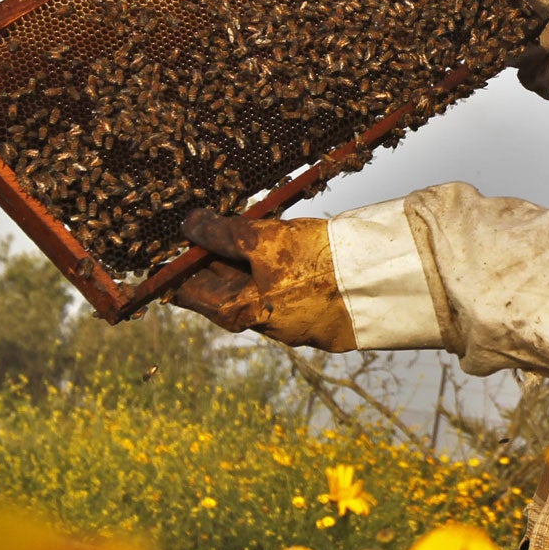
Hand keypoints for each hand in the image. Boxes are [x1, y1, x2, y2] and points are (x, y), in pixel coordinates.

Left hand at [171, 209, 356, 351]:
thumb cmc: (319, 266)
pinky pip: (291, 291)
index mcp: (240, 313)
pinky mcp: (323, 316)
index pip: (189, 293)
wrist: (383, 287)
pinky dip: (283, 270)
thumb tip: (190, 224)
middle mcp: (263, 325)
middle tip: (207, 229)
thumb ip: (224, 233)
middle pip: (225, 290)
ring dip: (250, 263)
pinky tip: (294, 250)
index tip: (166, 247)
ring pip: (259, 289)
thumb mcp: (266, 241)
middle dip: (215, 260)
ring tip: (254, 233)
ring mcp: (294, 323)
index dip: (174, 268)